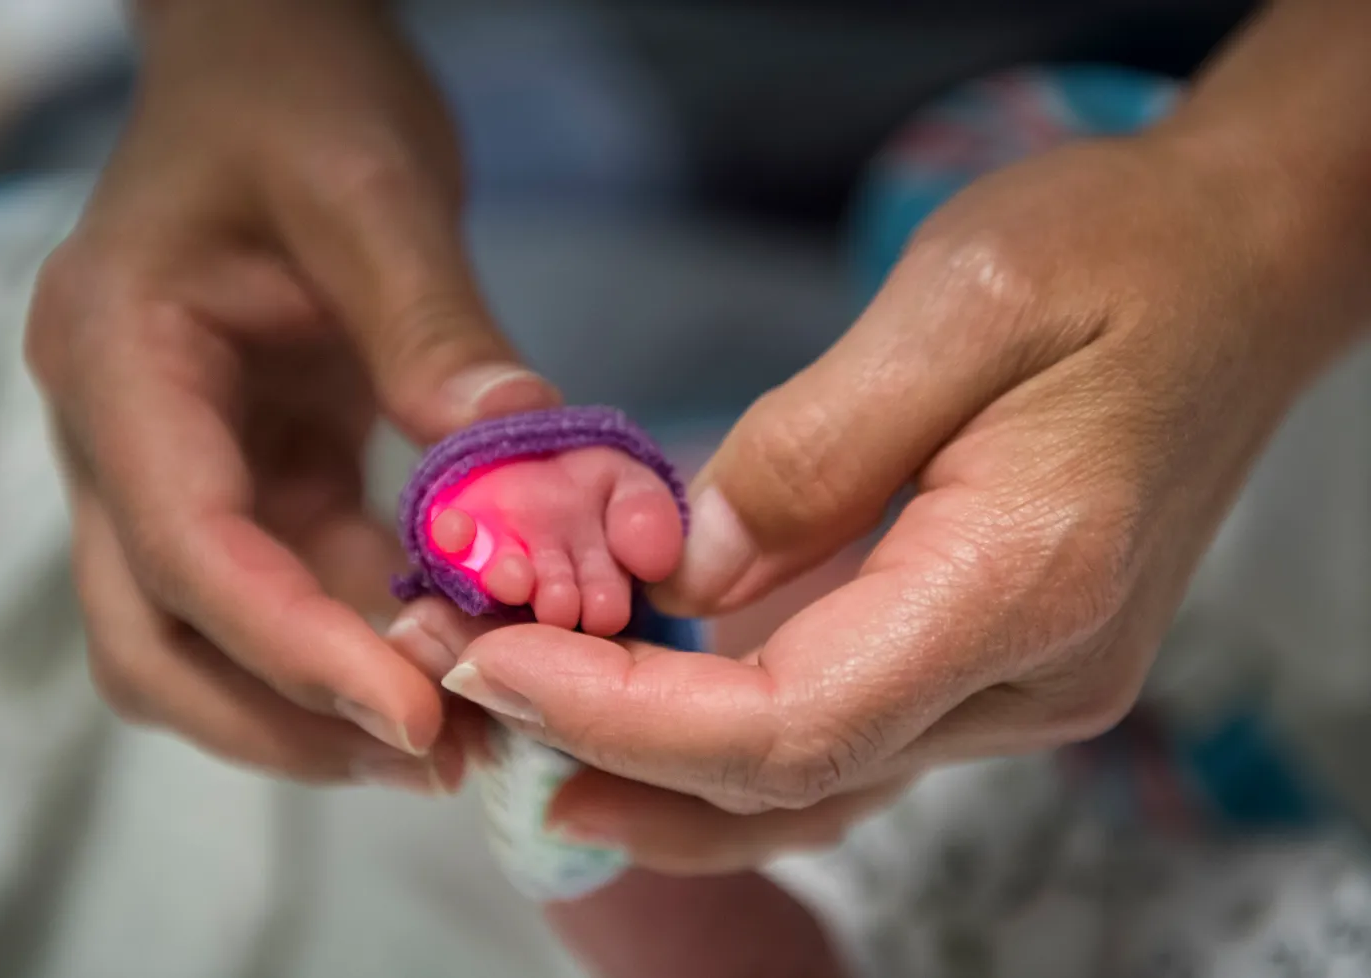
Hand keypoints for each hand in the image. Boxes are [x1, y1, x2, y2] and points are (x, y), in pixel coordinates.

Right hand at [25, 0, 556, 786]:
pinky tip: (456, 649)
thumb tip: (524, 472)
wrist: (271, 55)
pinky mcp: (250, 466)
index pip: (186, 550)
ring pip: (218, 634)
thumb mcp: (376, 195)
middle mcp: (125, 433)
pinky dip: (364, 633)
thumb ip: (438, 334)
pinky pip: (289, 583)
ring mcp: (180, 460)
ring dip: (328, 697)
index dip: (297, 653)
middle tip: (440, 757)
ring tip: (462, 731)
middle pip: (161, 639)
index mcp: (122, 360)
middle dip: (292, 716)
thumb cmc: (301, 92)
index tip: (417, 720)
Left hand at [438, 119, 1370, 866]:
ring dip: (664, 772)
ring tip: (527, 727)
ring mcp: (1020, 682)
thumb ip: (813, 452)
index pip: (794, 720)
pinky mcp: (999, 657)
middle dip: (617, 756)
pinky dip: (730, 733)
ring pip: (816, 777)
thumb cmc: (1117, 258)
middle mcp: (1031, 674)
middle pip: (794, 775)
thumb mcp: (955, 303)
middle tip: (472, 699)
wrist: (1239, 270)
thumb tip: (688, 575)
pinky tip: (640, 700)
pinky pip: (847, 727)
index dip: (630, 718)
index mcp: (1024, 583)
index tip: (498, 668)